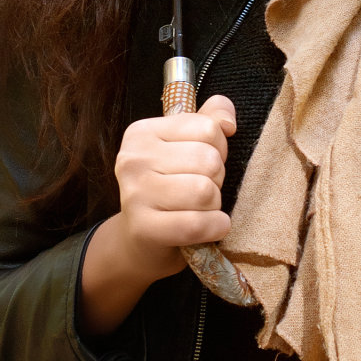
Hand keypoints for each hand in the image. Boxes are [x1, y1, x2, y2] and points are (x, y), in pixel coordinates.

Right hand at [112, 94, 235, 281]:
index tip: (202, 164)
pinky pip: (197, 224)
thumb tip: (228, 122)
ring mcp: (134, 194)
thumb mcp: (186, 145)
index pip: (208, 128)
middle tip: (201, 191)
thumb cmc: (171, 188)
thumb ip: (210, 119)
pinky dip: (215, 227)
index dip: (218, 149)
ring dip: (214, 205)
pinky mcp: (143, 228)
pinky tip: (212, 227)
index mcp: (142, 132)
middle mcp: (132, 159)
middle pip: (209, 160)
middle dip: (217, 179)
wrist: (141, 241)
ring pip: (206, 191)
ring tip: (200, 208)